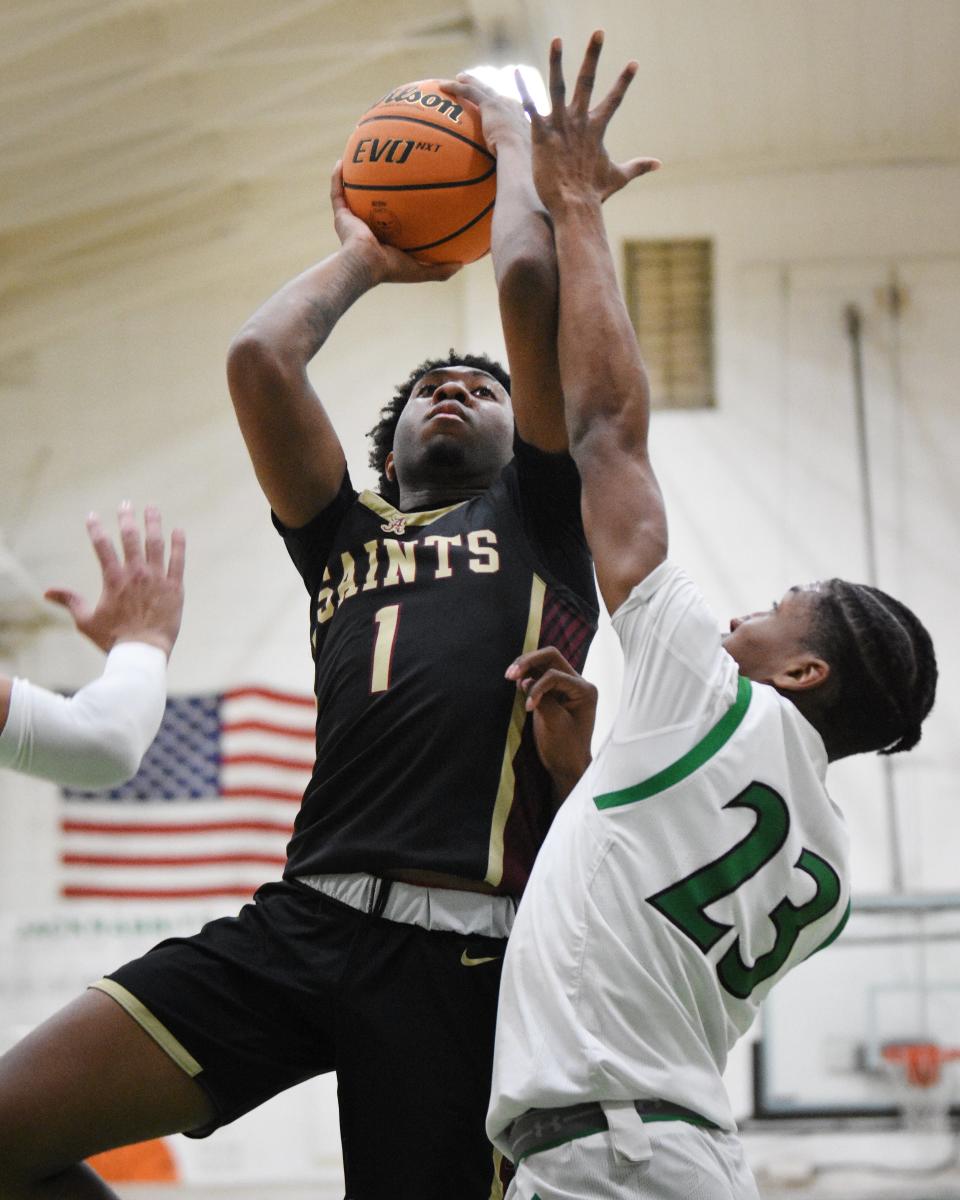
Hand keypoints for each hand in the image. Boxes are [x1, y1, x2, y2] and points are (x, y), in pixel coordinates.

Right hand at [45, 503, 185, 657]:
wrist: (142, 653)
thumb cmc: (113, 639)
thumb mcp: (85, 620)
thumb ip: (69, 601)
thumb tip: (47, 592)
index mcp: (113, 580)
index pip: (102, 547)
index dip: (95, 529)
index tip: (92, 515)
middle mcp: (135, 574)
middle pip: (130, 538)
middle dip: (126, 518)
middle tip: (125, 504)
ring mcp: (157, 579)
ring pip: (156, 544)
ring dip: (153, 524)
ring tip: (151, 508)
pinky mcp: (174, 588)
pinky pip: (178, 561)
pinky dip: (179, 544)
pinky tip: (178, 530)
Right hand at [329, 161, 460, 284]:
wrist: (364, 266)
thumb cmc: (391, 269)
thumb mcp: (421, 269)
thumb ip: (441, 269)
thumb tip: (462, 264)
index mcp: (385, 239)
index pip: (395, 218)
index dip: (402, 204)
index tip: (414, 187)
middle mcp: (368, 227)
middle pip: (374, 200)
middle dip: (380, 184)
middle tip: (390, 164)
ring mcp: (352, 221)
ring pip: (353, 193)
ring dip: (355, 175)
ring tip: (361, 154)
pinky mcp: (340, 216)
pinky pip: (337, 192)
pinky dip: (337, 177)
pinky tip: (342, 160)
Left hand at [443, 75, 528, 154]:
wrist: (519, 153)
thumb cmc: (518, 161)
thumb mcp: (514, 158)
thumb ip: (506, 158)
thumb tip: (499, 170)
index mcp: (518, 118)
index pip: (505, 105)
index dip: (496, 101)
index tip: (488, 101)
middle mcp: (511, 106)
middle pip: (493, 93)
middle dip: (482, 86)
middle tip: (472, 82)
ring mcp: (501, 103)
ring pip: (481, 88)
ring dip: (468, 81)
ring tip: (458, 78)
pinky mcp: (490, 104)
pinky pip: (469, 92)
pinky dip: (456, 88)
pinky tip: (443, 86)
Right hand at [506, 647, 597, 799]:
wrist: (567, 766)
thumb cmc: (565, 748)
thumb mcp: (554, 724)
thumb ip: (542, 699)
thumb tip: (525, 680)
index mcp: (584, 690)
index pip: (555, 675)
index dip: (537, 687)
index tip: (527, 708)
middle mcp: (577, 683)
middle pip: (551, 657)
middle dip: (528, 662)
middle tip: (509, 674)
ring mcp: (565, 686)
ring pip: (543, 663)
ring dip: (525, 666)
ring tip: (509, 676)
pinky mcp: (553, 692)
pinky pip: (538, 675)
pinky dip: (525, 676)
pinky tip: (515, 683)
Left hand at [515, 31, 660, 212]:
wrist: (574, 207)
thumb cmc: (594, 194)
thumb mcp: (618, 177)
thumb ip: (637, 166)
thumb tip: (658, 164)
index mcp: (596, 128)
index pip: (614, 99)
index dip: (624, 81)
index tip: (634, 62)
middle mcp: (579, 121)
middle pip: (587, 81)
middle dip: (593, 56)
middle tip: (599, 31)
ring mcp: (560, 125)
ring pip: (558, 86)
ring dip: (557, 62)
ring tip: (556, 39)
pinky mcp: (542, 134)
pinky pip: (531, 107)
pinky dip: (523, 90)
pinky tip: (515, 72)